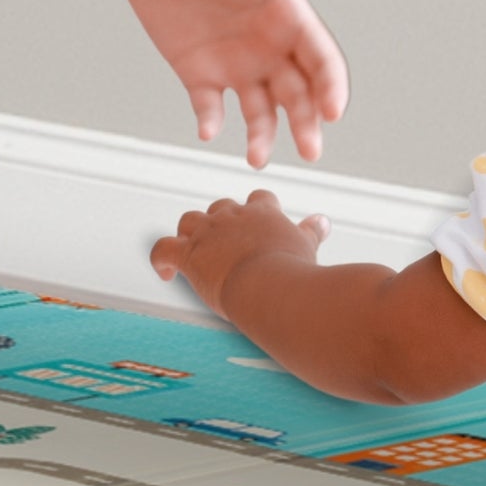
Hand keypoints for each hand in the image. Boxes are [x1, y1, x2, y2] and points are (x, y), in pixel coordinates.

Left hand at [116, 0, 351, 165]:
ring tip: (257, 158)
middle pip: (298, 97)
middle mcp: (270, 49)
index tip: (332, 113)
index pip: (321, 62)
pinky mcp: (200, 76)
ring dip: (262, 138)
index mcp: (289, 20)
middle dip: (306, 126)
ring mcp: (236, 66)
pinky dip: (211, 123)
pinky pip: (210, 109)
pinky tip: (208, 131)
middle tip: (309, 151)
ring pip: (260, 114)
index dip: (331, 88)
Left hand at [150, 189, 330, 316]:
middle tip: (227, 246)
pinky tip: (167, 273)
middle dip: (222, 224)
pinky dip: (161, 260)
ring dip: (191, 234)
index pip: (259, 200)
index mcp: (262, 213)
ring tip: (195, 252)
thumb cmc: (292, 271)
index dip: (257, 211)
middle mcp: (232, 216)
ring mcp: (207, 234)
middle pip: (221, 208)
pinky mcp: (189, 255)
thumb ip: (311, 230)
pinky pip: (164, 250)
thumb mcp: (306, 245)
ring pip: (190, 221)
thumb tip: (324, 220)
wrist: (271, 286)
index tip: (259, 225)